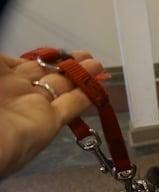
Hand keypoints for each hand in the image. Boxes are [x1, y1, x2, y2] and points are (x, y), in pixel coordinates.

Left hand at [0, 51, 103, 175]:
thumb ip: (5, 61)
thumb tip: (23, 58)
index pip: (27, 65)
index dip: (46, 57)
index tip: (59, 51)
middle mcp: (17, 91)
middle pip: (49, 74)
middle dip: (69, 64)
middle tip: (87, 55)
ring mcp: (35, 108)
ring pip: (63, 88)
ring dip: (81, 76)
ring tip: (97, 64)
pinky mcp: (49, 124)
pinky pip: (71, 106)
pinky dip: (86, 96)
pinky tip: (99, 86)